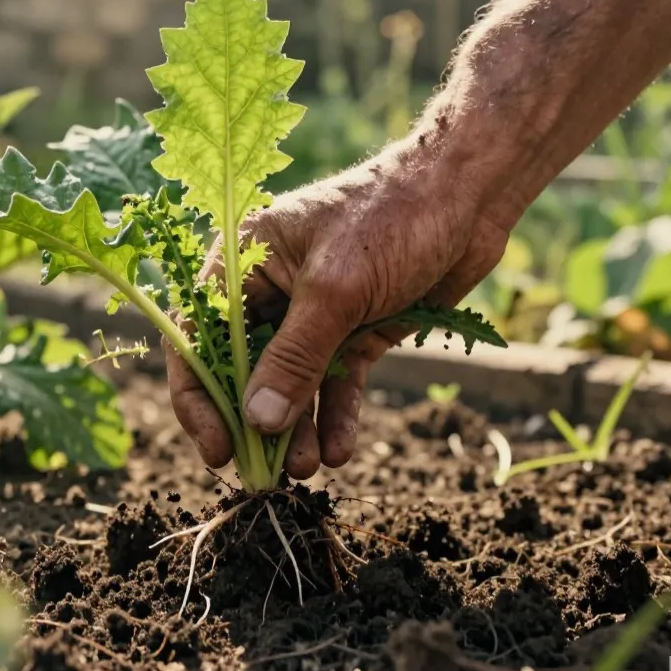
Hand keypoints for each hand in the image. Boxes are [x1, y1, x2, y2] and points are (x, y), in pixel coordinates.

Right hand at [165, 121, 515, 478]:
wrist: (470, 196)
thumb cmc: (392, 217)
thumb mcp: (335, 289)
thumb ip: (294, 357)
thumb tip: (257, 421)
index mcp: (244, 260)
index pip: (199, 336)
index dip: (199, 396)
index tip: (217, 449)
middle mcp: (270, 289)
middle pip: (242, 369)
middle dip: (254, 423)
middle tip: (267, 475)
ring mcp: (314, 314)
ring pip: (290, 384)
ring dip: (295, 429)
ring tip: (308, 470)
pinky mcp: (355, 331)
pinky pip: (335, 383)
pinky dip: (335, 416)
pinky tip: (339, 449)